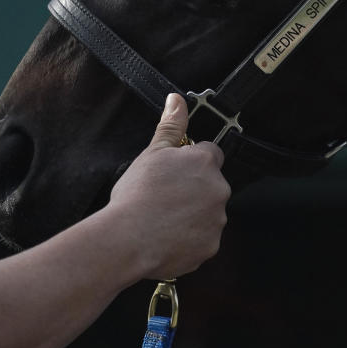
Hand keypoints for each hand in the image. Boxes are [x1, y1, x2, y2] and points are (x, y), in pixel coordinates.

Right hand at [104, 93, 230, 280]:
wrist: (128, 240)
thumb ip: (171, 125)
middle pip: (211, 185)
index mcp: (205, 163)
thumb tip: (177, 101)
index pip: (210, 154)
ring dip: (192, 214)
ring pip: (208, 213)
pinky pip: (203, 239)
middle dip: (193, 189)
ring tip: (163, 219)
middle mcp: (218, 189)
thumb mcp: (152, 152)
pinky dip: (190, 239)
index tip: (175, 172)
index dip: (191, 162)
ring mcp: (217, 220)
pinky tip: (167, 237)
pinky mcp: (211, 246)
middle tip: (165, 197)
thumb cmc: (137, 195)